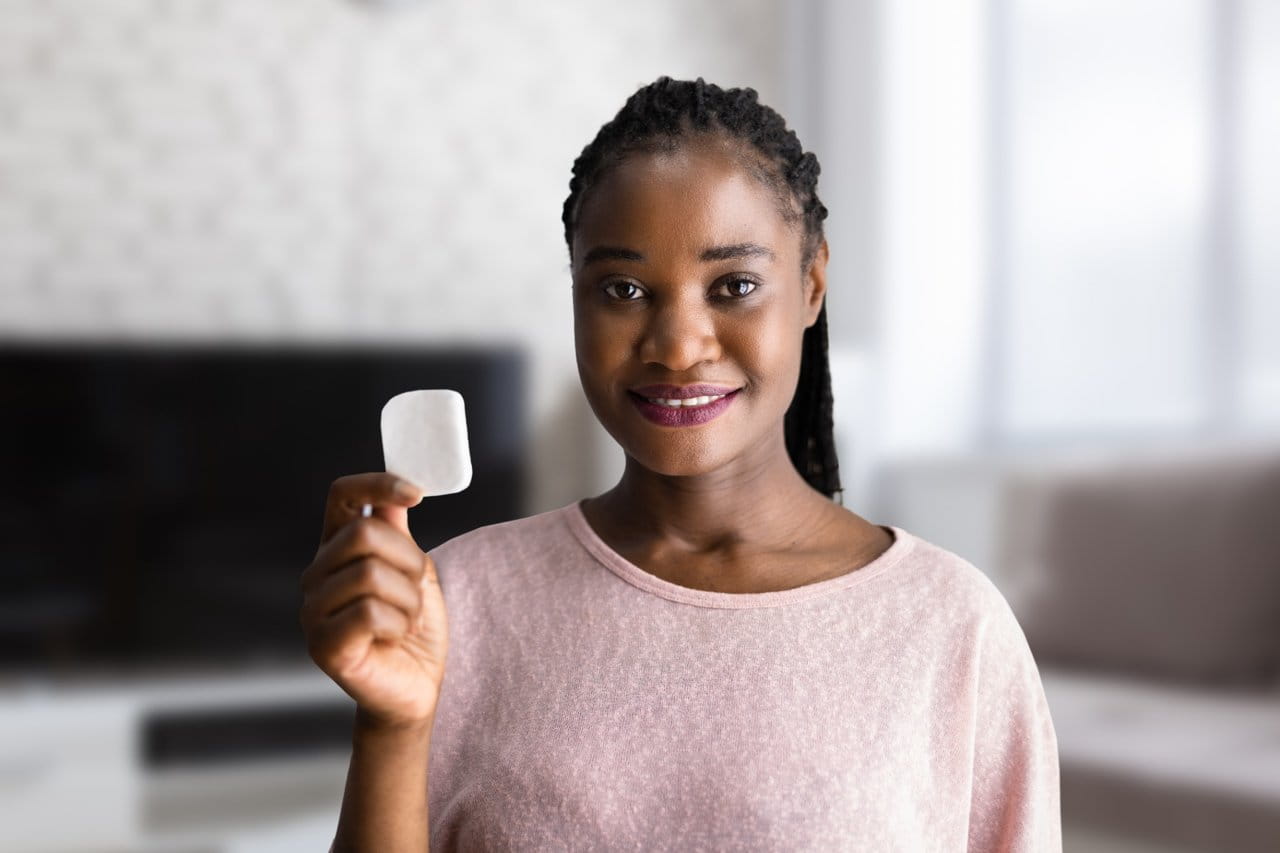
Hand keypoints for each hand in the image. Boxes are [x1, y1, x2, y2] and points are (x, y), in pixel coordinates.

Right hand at [300, 473, 447, 729]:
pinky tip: (394, 639)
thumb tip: (394, 491)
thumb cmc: (414, 628)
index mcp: (335, 549)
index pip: (342, 494)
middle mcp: (316, 575)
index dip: (378, 483)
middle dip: (409, 561)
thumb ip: (399, 532)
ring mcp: (313, 611)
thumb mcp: (415, 570)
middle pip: (365, 534)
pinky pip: (370, 612)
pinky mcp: (323, 645)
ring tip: (405, 620)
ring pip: (371, 574)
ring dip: (409, 599)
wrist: (416, 688)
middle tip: (416, 590)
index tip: (416, 494)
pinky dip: (399, 624)